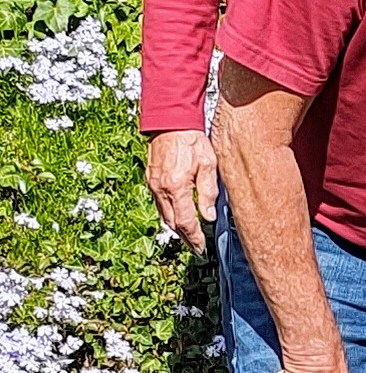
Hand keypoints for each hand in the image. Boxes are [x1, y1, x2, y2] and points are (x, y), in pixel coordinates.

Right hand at [146, 129, 219, 252]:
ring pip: (163, 215)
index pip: (185, 222)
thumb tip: (208, 216)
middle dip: (184, 237)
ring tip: (189, 236)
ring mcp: (153, 185)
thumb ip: (208, 192)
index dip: (194, 238)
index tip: (201, 248)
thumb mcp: (208, 165)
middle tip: (196, 247)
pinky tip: (179, 216)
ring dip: (176, 227)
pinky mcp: (150, 180)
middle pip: (172, 223)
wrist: (170, 123)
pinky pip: (159, 204)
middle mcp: (161, 190)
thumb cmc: (192, 141)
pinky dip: (169, 214)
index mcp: (176, 188)